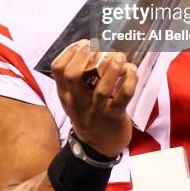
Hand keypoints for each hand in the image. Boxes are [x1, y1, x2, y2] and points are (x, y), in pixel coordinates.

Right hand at [51, 40, 137, 156]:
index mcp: (66, 94)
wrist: (99, 147)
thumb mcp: (76, 98)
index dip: (70, 51)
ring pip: (102, 88)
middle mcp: (78, 101)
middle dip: (86, 56)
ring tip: (119, 55)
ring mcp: (96, 110)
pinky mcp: (115, 116)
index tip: (84, 43)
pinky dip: (130, 81)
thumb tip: (91, 45)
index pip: (58, 69)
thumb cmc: (89, 113)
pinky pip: (123, 97)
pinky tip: (131, 70)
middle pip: (73, 75)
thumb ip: (79, 77)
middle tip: (99, 47)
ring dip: (111, 68)